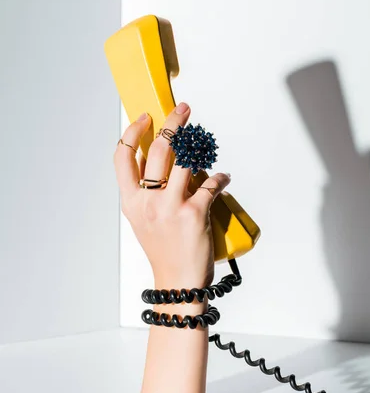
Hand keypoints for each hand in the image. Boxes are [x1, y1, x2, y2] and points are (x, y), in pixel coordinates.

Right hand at [114, 101, 230, 291]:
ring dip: (199, 145)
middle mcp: (148, 202)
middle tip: (184, 110)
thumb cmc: (163, 250)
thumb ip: (148, 192)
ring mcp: (170, 207)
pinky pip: (211, 184)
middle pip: (159, 150)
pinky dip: (220, 177)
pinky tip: (223, 176)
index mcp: (131, 202)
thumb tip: (166, 162)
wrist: (178, 282)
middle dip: (173, 123)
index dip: (133, 132)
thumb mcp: (144, 220)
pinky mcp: (194, 213)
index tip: (145, 117)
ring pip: (186, 160)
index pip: (123, 157)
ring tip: (205, 140)